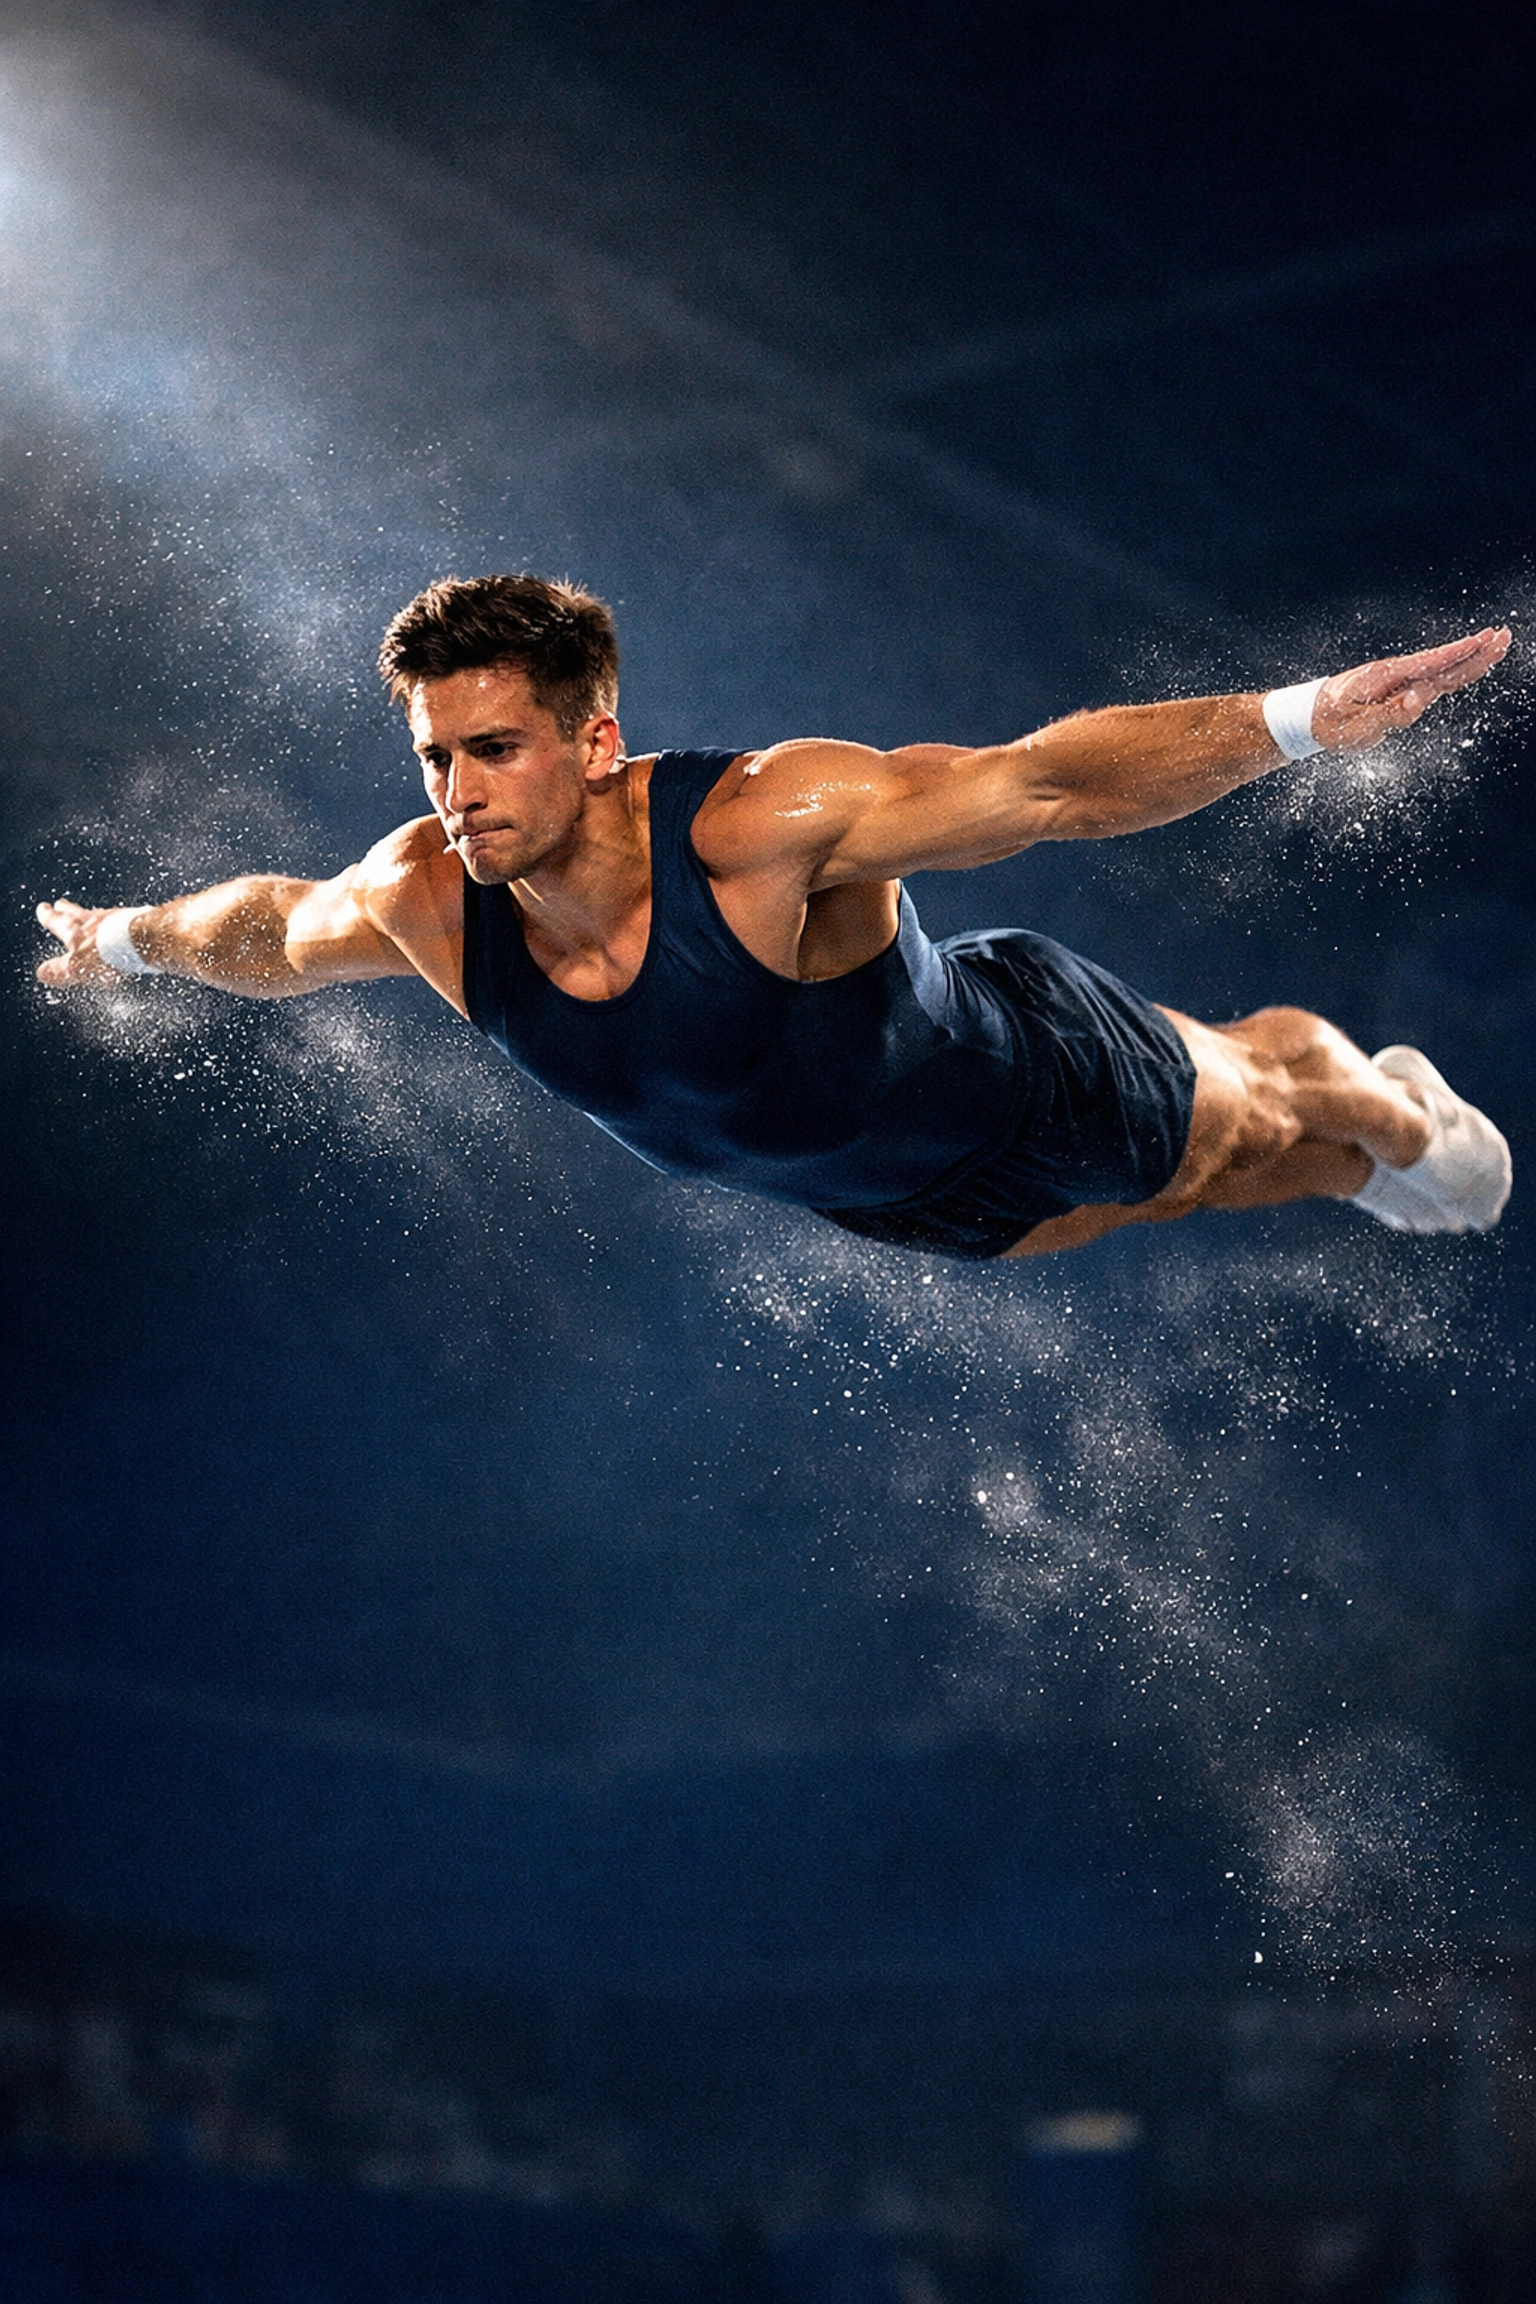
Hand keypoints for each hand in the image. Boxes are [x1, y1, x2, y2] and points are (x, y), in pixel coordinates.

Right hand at [35, 898, 132, 986]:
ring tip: (90, 915)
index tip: (43, 909)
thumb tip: (42, 973)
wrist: (142, 939)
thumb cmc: (108, 952)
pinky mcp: (135, 922)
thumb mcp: (78, 967)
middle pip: (76, 913)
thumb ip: (60, 969)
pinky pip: (122, 920)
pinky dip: (117, 922)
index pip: (56, 921)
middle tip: (61, 904)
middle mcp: (93, 920)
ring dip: (92, 915)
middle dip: (67, 910)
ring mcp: (116, 919)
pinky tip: (122, 926)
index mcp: (74, 930)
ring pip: (99, 915)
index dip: (48, 917)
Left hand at [1314, 626, 1510, 751]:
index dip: (1460, 653)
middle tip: (1504, 636)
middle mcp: (1396, 674)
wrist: (1309, 716)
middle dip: (1475, 651)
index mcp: (1387, 678)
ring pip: (1441, 670)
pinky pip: (1432, 680)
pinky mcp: (1399, 689)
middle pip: (1443, 663)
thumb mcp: (1356, 727)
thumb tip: (1420, 700)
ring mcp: (1399, 681)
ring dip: (1469, 659)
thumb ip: (1389, 715)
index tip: (1486, 640)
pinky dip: (1454, 671)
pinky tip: (1470, 664)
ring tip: (1496, 646)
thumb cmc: (1330, 723)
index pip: (1432, 664)